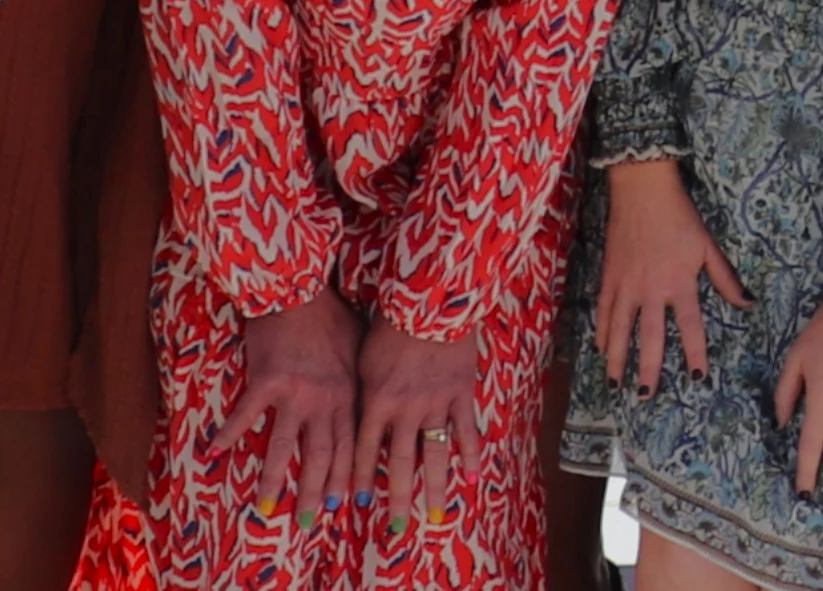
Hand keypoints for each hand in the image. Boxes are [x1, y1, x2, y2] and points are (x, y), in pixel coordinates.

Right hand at [230, 293, 360, 518]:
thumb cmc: (330, 314)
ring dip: (274, 481)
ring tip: (267, 507)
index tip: (342, 504)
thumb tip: (371, 402)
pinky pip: (245, 415)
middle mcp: (325, 400)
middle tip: (306, 521)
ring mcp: (295, 393)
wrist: (300, 287)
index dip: (345, 478)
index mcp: (348, 394)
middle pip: (320, 456)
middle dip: (313, 493)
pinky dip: (229, 434)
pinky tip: (214, 452)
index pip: (350, 447)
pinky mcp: (265, 380)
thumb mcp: (357, 349)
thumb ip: (359, 380)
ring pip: (285, 447)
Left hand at [356, 319, 478, 531]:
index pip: (363, 450)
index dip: (359, 479)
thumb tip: (349, 416)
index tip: (356, 504)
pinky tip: (473, 478)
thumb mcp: (362, 356)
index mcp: (375, 399)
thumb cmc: (389, 320)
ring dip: (434, 488)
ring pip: (434, 455)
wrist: (431, 296)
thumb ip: (360, 390)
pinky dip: (471, 455)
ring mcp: (436, 402)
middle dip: (395, 497)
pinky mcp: (462, 391)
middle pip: (398, 462)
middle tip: (394, 527)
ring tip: (434, 515)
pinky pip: (467, 430)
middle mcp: (405, 408)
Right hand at [599, 161, 749, 393]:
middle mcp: (651, 289)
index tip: (698, 378)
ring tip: (616, 385)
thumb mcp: (708, 246)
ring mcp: (626, 285)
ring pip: (620, 331)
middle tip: (646, 396)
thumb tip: (747, 304)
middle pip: (649, 338)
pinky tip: (601, 351)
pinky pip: (604, 312)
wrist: (642, 189)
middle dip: (648, 369)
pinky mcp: (608, 277)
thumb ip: (726, 279)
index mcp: (680, 283)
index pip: (689, 327)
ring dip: (617, 360)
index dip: (695, 354)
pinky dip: (602, 333)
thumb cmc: (681, 217)